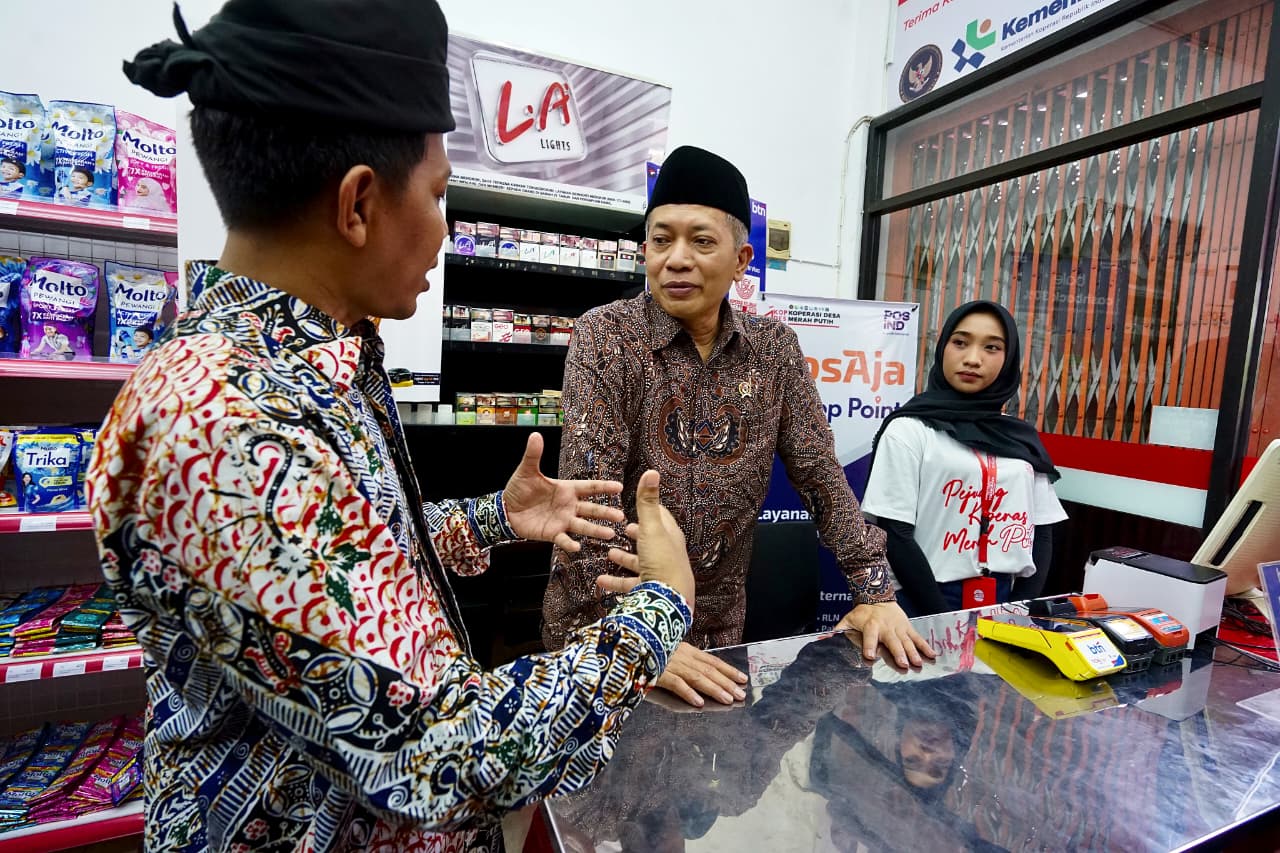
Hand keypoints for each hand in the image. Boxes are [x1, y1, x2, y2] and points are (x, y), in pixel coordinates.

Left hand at [502, 432, 624, 551]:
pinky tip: (577, 547)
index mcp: (567, 489)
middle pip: (591, 509)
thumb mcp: (526, 471)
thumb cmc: (519, 489)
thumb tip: (535, 434)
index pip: (589, 488)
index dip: (604, 487)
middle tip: (621, 516)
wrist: (506, 509)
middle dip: (606, 512)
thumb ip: (533, 455)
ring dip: (596, 530)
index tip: (619, 487)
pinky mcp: (552, 533)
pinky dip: (569, 543)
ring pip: (583, 526)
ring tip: (609, 534)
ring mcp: (562, 520)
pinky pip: (563, 539)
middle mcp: (569, 506)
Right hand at [594, 470, 693, 607]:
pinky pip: (629, 584)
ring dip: (625, 558)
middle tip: (627, 529)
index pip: (662, 518)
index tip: (643, 504)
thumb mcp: (652, 528)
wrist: (669, 601)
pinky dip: (615, 581)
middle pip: (651, 541)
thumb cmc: (663, 561)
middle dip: (638, 534)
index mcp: (670, 537)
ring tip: (610, 552)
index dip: (652, 510)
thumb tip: (652, 472)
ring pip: (639, 563)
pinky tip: (601, 580)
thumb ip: (647, 502)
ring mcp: (658, 574)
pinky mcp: (648, 590)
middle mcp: (666, 554)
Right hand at [653, 642, 746, 707]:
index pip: (711, 660)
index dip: (727, 669)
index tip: (742, 678)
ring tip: (728, 699)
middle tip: (742, 694)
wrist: (625, 643)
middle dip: (726, 682)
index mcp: (684, 648)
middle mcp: (680, 655)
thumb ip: (680, 657)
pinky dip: (688, 692)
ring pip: (697, 676)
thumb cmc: (645, 648)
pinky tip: (699, 703)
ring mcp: (669, 663)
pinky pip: (675, 683)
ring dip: (714, 688)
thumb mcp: (667, 649)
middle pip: (708, 669)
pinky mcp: (657, 672)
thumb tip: (697, 668)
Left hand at [835, 602, 935, 668]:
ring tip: (918, 663)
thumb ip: (840, 630)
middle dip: (898, 653)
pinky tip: (932, 655)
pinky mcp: (907, 627)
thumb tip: (825, 638)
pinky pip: (917, 638)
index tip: (869, 656)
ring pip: (907, 641)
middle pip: (892, 641)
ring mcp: (899, 627)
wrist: (877, 596)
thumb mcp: (848, 619)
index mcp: (870, 625)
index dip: (868, 646)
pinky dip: (925, 646)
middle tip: (903, 664)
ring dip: (913, 652)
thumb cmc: (862, 613)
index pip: (869, 637)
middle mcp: (886, 627)